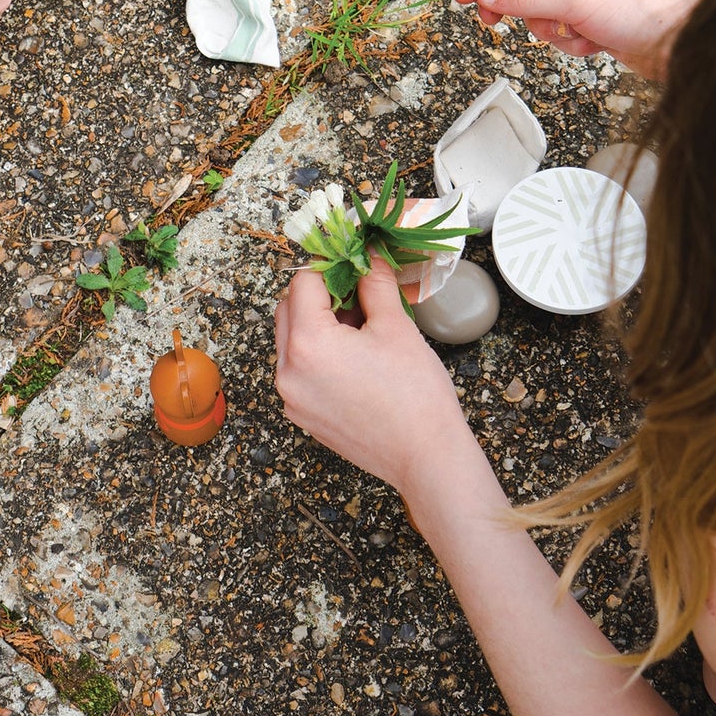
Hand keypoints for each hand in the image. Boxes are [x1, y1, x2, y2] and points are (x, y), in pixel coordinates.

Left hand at [275, 256, 465, 497]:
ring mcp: (292, 398)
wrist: (426, 457)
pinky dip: (318, 354)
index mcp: (307, 344)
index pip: (303, 283)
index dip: (330, 267)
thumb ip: (374, 283)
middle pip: (288, 309)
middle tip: (359, 294)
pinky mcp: (303, 416)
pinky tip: (355, 358)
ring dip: (318, 324)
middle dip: (320, 295)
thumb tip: (367, 257)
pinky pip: (298, 370)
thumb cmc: (415, 395)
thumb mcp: (395, 326)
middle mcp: (288, 372)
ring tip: (362, 327)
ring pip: (291, 340)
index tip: (354, 266)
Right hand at [453, 0, 701, 80]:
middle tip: (491, 23)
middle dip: (514, 3)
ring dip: (547, 25)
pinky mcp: (590, 12)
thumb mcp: (577, 0)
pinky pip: (557, 24)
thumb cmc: (646, 8)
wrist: (686, 43)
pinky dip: (567, 38)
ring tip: (572, 32)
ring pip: (536, 4)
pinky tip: (591, 42)